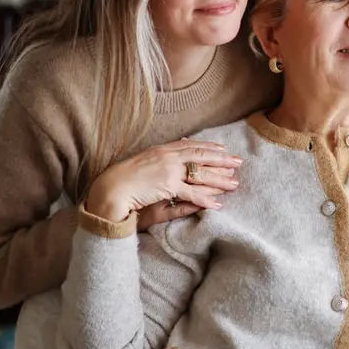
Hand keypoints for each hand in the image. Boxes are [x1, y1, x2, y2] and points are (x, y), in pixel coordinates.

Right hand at [86, 138, 242, 222]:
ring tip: (234, 183)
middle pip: (200, 156)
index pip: (189, 145)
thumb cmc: (122, 180)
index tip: (221, 148)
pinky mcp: (168, 186)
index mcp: (160, 150)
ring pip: (200, 174)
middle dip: (221, 159)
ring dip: (219, 179)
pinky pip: (192, 192)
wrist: (110, 188)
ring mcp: (168, 170)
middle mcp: (167, 157)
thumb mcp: (144, 167)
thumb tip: (172, 163)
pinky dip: (206, 198)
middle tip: (237, 162)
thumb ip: (160, 164)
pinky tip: (217, 203)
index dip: (207, 146)